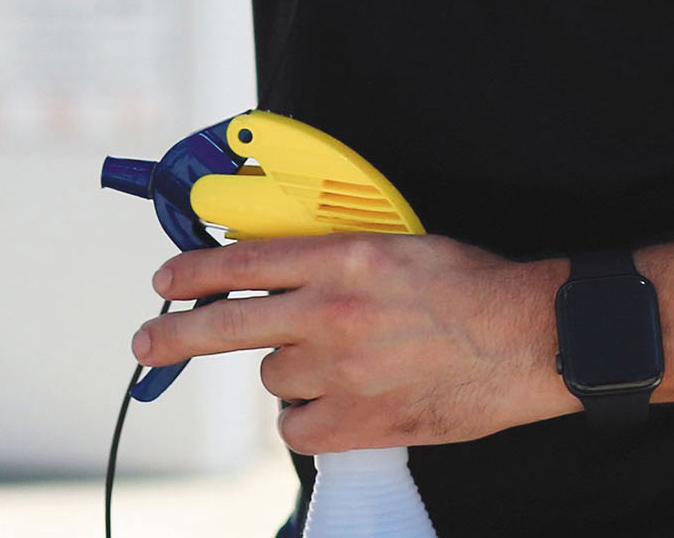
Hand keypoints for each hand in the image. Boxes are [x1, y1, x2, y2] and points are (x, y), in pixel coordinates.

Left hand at [134, 235, 576, 453]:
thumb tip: (278, 270)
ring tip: (333, 364)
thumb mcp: (396, 245)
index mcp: (344, 258)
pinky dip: (305, 420)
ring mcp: (344, 370)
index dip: (194, 271)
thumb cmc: (470, 286)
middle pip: (228, 325)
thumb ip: (334, 258)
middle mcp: (333, 312)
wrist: (528, 339)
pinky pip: (297, 428)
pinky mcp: (362, 421)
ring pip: (273, 377)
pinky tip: (332, 406)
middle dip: (176, 335)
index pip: (245, 261)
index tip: (165, 281)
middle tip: (145, 343)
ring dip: (288, 371)